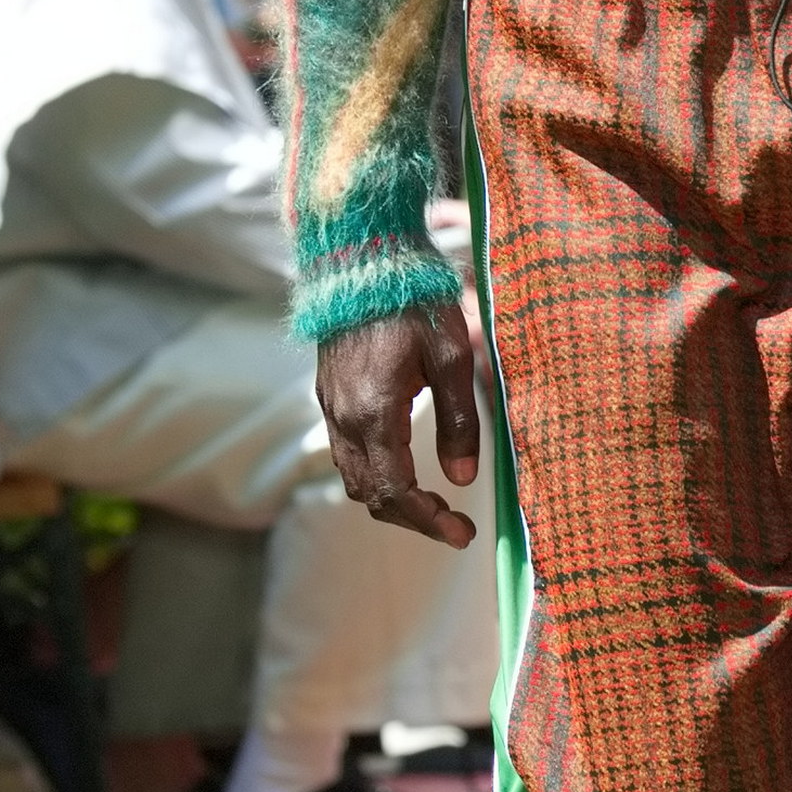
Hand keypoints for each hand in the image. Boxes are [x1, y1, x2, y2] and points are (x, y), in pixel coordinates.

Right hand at [316, 304, 480, 543]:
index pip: (396, 492)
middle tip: (452, 525)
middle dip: (411, 518)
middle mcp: (344, 417)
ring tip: (431, 502)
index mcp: (374, 414)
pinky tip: (404, 463)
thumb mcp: (452, 358)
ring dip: (390, 498)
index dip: (428, 521)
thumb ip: (458, 421)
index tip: (462, 535)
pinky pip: (345, 451)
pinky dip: (374, 472)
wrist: (362, 257)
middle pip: (370, 494)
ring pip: (353, 476)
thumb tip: (462, 478)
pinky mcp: (329, 393)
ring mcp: (331, 406)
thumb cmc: (414, 301)